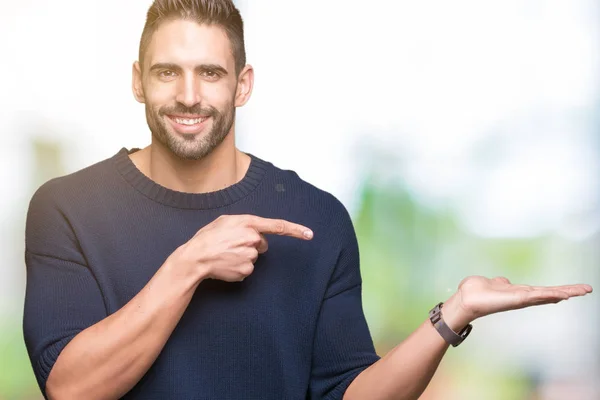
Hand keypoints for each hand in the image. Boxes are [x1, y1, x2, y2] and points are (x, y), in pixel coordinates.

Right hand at [171, 214, 312, 282]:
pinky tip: (226, 264)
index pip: (277, 226)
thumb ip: (244, 223)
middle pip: (262, 244)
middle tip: (232, 245)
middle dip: (252, 245)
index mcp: (248, 223)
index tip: (310, 234)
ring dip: (243, 256)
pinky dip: (238, 268)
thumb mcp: (225, 221)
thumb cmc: (208, 237)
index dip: (295, 230)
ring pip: (254, 257)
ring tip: (226, 254)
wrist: (195, 258)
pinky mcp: (246, 271)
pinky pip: (247, 269)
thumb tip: (256, 233)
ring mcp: (250, 256)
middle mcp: (252, 238)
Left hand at [441, 276, 592, 330]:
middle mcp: (522, 297)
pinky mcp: (518, 299)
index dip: (556, 290)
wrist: (467, 298)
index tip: (571, 290)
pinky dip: (551, 294)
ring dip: (566, 292)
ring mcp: (522, 299)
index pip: (541, 291)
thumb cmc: (476, 292)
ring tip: (583, 290)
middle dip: (568, 291)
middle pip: (550, 293)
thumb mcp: (492, 283)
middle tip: (587, 289)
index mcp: (518, 292)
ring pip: (548, 294)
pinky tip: (564, 294)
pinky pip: (538, 296)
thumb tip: (503, 281)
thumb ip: (500, 283)